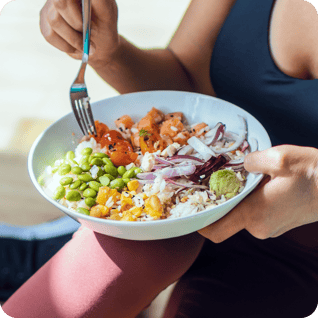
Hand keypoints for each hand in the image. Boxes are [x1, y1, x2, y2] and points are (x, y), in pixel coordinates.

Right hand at [40, 0, 118, 64]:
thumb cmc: (105, 28)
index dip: (76, 12)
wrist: (100, 48)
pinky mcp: (45, 24)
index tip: (91, 22)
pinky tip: (75, 47)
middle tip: (93, 33)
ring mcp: (50, 8)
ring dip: (74, 38)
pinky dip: (66, 46)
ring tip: (86, 44)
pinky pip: (50, 35)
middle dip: (78, 23)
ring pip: (54, 20)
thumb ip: (99, 1)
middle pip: (59, 3)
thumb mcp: (107, 12)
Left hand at [199, 145, 317, 241]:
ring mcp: (270, 228)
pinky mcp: (278, 224)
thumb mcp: (279, 158)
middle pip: (226, 219)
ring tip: (244, 180)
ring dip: (238, 200)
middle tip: (218, 181)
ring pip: (242, 215)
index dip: (201, 223)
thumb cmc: (312, 174)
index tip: (193, 210)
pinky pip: (255, 215)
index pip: (215, 230)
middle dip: (221, 202)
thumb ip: (251, 160)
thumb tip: (241, 163)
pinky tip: (260, 186)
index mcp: (253, 214)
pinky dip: (251, 203)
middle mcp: (259, 227)